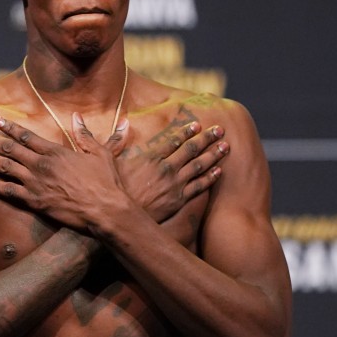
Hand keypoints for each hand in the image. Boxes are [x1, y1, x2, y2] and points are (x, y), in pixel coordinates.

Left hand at [0, 115, 128, 231]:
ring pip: (4, 167)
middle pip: (9, 149)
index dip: (9, 128)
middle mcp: (41, 164)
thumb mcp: (100, 153)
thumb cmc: (105, 182)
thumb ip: (86, 135)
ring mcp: (35, 183)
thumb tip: (78, 117)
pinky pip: (8, 192)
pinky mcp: (34, 201)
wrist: (105, 210)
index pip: (26, 136)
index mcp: (55, 151)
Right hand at [114, 121, 228, 223]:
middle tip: (220, 130)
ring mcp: (175, 184)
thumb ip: (118, 139)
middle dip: (207, 138)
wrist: (119, 216)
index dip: (187, 131)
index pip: (174, 140)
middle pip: (191, 150)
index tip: (198, 125)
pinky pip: (199, 186)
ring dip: (214, 155)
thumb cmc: (113, 189)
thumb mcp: (110, 160)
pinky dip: (210, 178)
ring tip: (226, 146)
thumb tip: (124, 120)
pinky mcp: (179, 200)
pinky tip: (219, 171)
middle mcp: (167, 168)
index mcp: (152, 157)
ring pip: (199, 166)